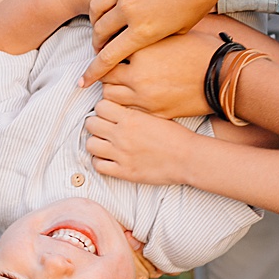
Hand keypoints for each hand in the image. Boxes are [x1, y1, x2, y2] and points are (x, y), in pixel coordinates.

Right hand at [83, 0, 225, 85]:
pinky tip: (116, 0)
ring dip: (95, 21)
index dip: (94, 71)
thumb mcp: (183, 26)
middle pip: (99, 33)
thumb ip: (161, 35)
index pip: (109, 56)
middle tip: (98, 49)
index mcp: (144, 30)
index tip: (84, 80)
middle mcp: (129, 11)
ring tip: (100, 25)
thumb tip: (148, 38)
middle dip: (96, 44)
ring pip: (96, 10)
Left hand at [84, 97, 198, 187]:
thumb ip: (133, 112)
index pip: (100, 106)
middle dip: (96, 124)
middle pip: (91, 124)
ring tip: (105, 144)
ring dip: (95, 143)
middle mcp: (122, 135)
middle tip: (104, 128)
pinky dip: (99, 162)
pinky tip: (108, 159)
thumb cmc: (176, 137)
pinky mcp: (124, 172)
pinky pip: (98, 166)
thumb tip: (116, 110)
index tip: (108, 114)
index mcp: (131, 118)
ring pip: (90, 145)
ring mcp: (121, 154)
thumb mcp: (154, 115)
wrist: (188, 158)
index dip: (103, 109)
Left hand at [99, 27, 223, 117]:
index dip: (108, 53)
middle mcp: (137, 76)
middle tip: (112, 71)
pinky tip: (133, 98)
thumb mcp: (171, 34)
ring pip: (110, 97)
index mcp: (140, 52)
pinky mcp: (155, 113)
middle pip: (105, 77)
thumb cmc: (202, 51)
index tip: (110, 53)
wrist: (226, 77)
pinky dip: (126, 105)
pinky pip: (128, 111)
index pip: (108, 53)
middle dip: (106, 73)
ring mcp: (145, 98)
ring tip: (120, 85)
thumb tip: (127, 35)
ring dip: (112, 90)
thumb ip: (145, 37)